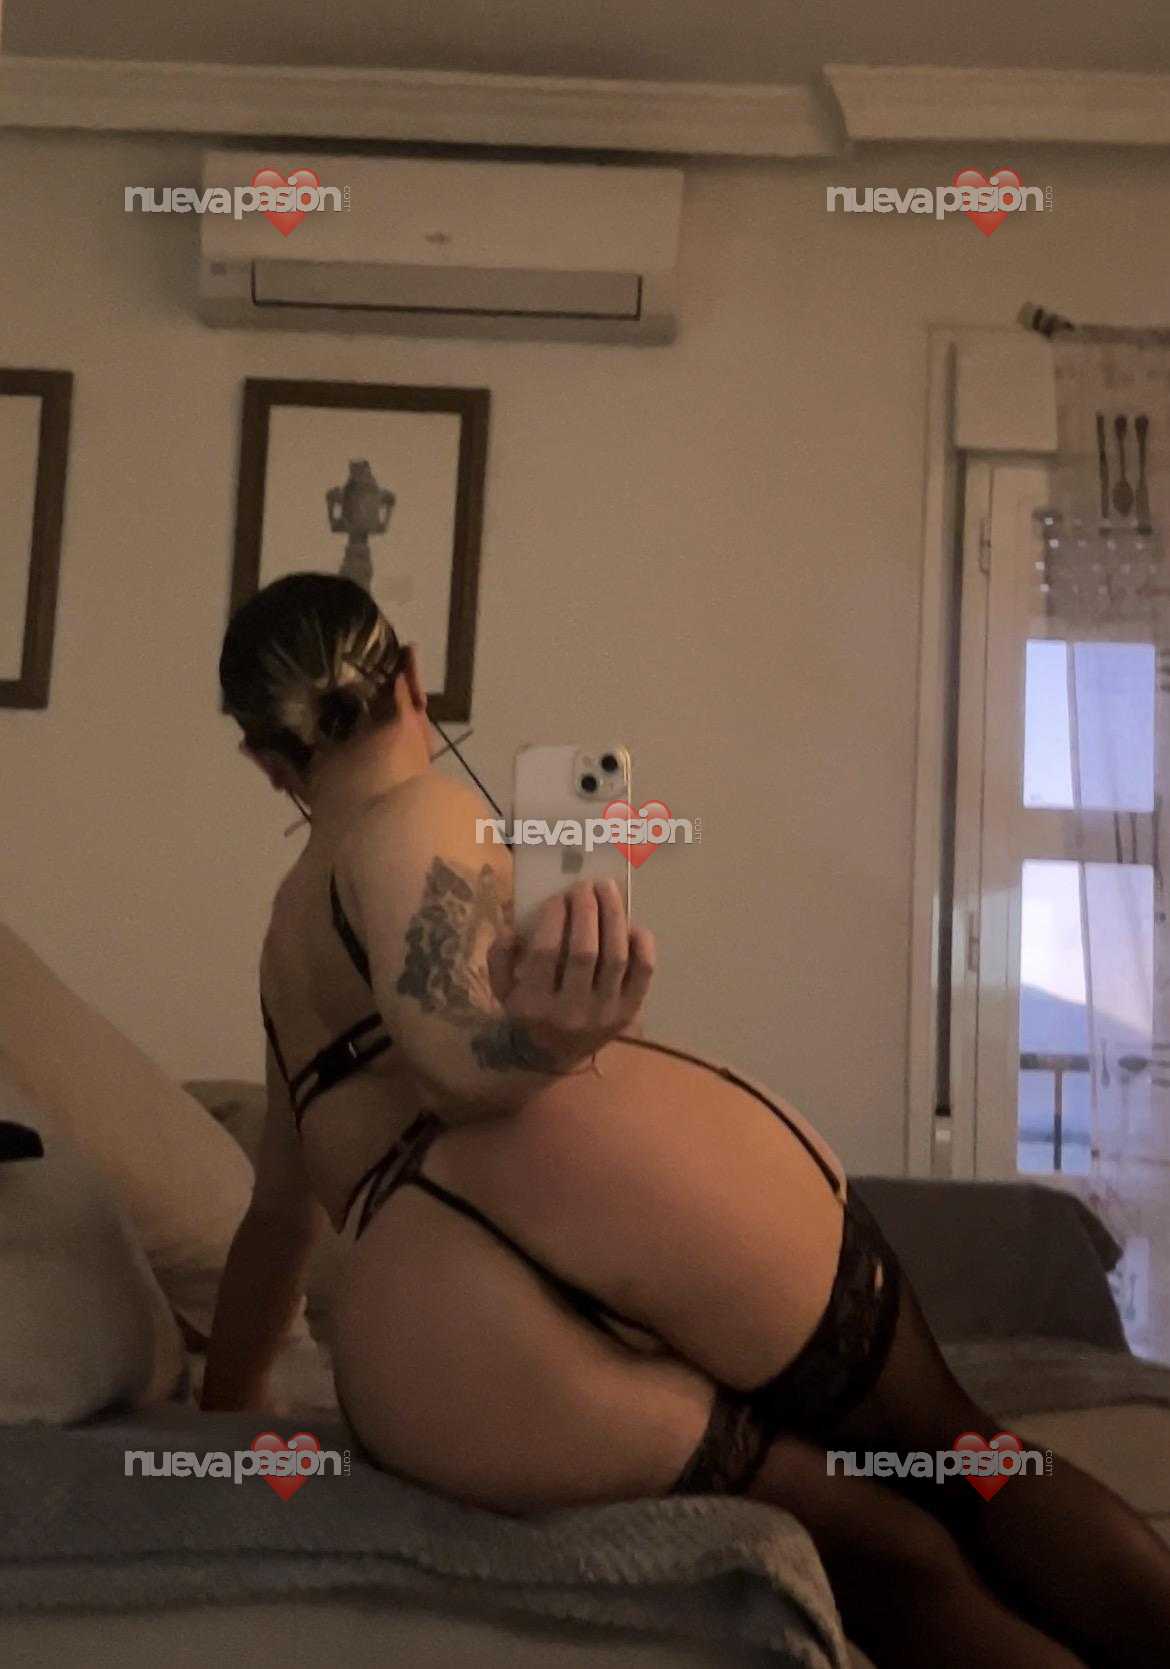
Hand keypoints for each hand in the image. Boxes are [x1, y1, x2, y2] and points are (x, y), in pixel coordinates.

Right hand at [487, 879, 654, 1070]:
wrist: (555, 1053)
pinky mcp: (629, 1012)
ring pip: (616, 957)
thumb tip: (513, 929)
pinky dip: (641, 944)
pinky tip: (631, 924)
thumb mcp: (502, 988)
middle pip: (585, 951)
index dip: (554, 917)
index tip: (558, 896)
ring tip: (608, 890)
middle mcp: (571, 1011)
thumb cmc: (528, 1010)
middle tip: (586, 886)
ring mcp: (604, 1013)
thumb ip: (499, 957)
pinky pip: (643, 972)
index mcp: (534, 1003)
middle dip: (587, 911)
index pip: (546, 952)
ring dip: (614, 917)